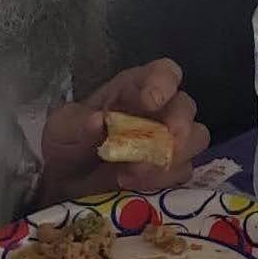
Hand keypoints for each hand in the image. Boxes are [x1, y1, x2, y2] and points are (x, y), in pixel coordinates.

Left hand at [39, 58, 210, 203]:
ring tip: (135, 173)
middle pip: (186, 106)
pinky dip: (164, 178)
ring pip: (196, 138)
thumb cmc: (67, 145)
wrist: (65, 185)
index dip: (164, 83)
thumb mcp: (61, 129)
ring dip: (171, 156)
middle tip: (156, 146)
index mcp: (134, 89)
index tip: (150, 102)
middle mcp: (158, 111)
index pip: (165, 72)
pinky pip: (184, 170)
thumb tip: (98, 121)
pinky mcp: (169, 170)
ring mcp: (167, 141)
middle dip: (178, 126)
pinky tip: (136, 184)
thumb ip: (77, 123)